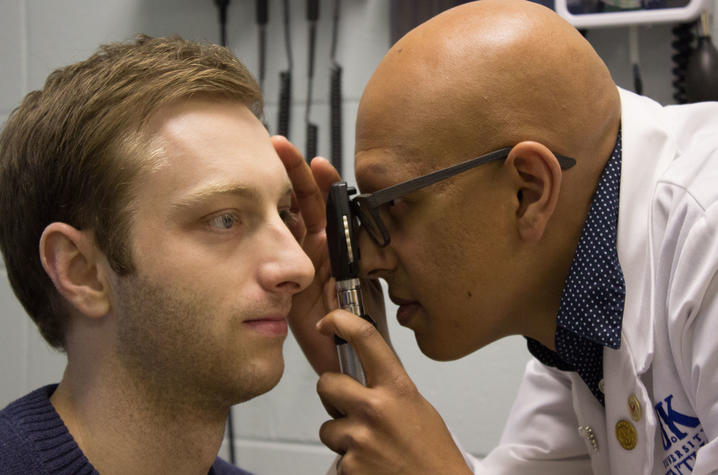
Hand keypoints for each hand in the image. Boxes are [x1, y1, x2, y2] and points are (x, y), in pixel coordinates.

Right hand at [272, 136, 340, 374]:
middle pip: (305, 202)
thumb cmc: (364, 323)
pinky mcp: (281, 280)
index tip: (315, 162)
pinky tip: (251, 209)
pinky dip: (261, 229)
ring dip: (275, 193)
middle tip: (279, 145)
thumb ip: (356, 260)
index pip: (332, 203)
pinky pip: (269, 251)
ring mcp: (298, 261)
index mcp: (344, 243)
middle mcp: (320, 247)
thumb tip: (341, 238)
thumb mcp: (363, 285)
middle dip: (293, 172)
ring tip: (261, 164)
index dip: (323, 181)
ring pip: (285, 220)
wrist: (346, 358)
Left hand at [316, 310, 471, 474]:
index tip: (328, 321)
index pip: (365, 338)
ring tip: (370, 444)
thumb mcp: (417, 406)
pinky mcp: (350, 466)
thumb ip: (389, 388)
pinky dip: (350, 461)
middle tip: (348, 406)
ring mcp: (360, 438)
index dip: (340, 321)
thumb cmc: (433, 453)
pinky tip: (371, 463)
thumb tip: (362, 375)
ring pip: (327, 426)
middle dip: (332, 394)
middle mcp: (375, 409)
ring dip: (342, 435)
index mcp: (397, 388)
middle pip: (327, 383)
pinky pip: (336, 456)